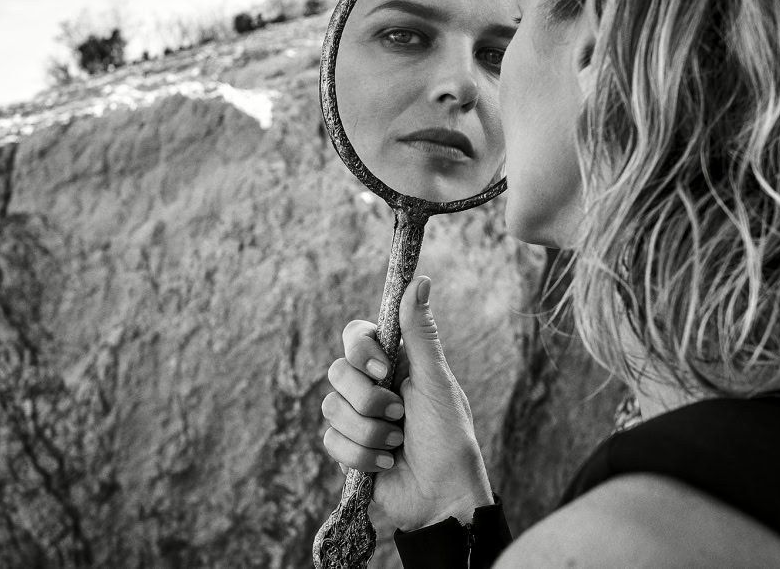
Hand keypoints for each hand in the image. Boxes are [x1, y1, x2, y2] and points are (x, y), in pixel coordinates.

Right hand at [321, 275, 493, 530]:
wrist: (443, 498)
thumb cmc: (450, 437)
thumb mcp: (436, 381)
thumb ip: (420, 333)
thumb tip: (419, 280)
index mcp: (394, 363)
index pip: (354, 335)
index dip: (361, 349)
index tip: (383, 368)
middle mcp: (372, 386)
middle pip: (337, 372)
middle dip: (368, 400)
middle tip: (400, 416)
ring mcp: (357, 418)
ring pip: (330, 408)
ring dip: (369, 432)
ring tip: (397, 445)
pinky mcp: (347, 450)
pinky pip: (330, 441)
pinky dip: (361, 456)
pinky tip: (387, 465)